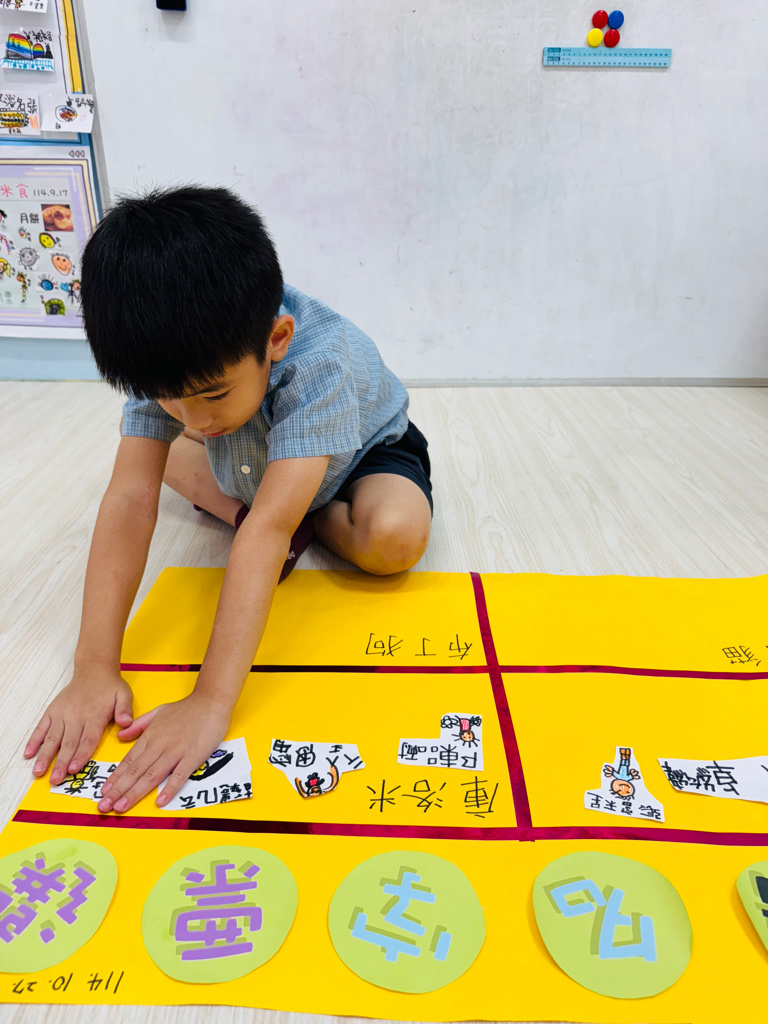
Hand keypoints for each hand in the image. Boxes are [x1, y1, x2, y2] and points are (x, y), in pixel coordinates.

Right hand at [24, 669, 133, 785]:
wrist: (93, 670)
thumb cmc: (110, 686)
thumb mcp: (124, 695)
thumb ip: (125, 710)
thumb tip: (127, 723)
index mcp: (94, 716)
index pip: (87, 739)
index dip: (80, 755)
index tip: (73, 769)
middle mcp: (76, 716)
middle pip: (68, 743)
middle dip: (61, 762)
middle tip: (55, 779)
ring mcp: (62, 714)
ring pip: (53, 738)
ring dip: (45, 755)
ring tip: (38, 771)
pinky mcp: (52, 711)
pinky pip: (41, 727)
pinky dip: (34, 740)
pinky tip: (28, 753)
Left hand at [97, 693, 229, 812]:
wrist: (210, 702)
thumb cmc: (185, 708)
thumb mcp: (157, 712)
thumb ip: (138, 725)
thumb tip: (120, 736)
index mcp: (150, 736)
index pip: (128, 761)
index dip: (115, 777)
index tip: (103, 792)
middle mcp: (159, 745)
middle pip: (135, 771)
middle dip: (118, 790)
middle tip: (104, 806)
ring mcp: (176, 752)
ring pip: (152, 776)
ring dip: (135, 793)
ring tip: (121, 807)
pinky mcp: (193, 757)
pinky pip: (179, 775)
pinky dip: (169, 788)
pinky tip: (160, 801)